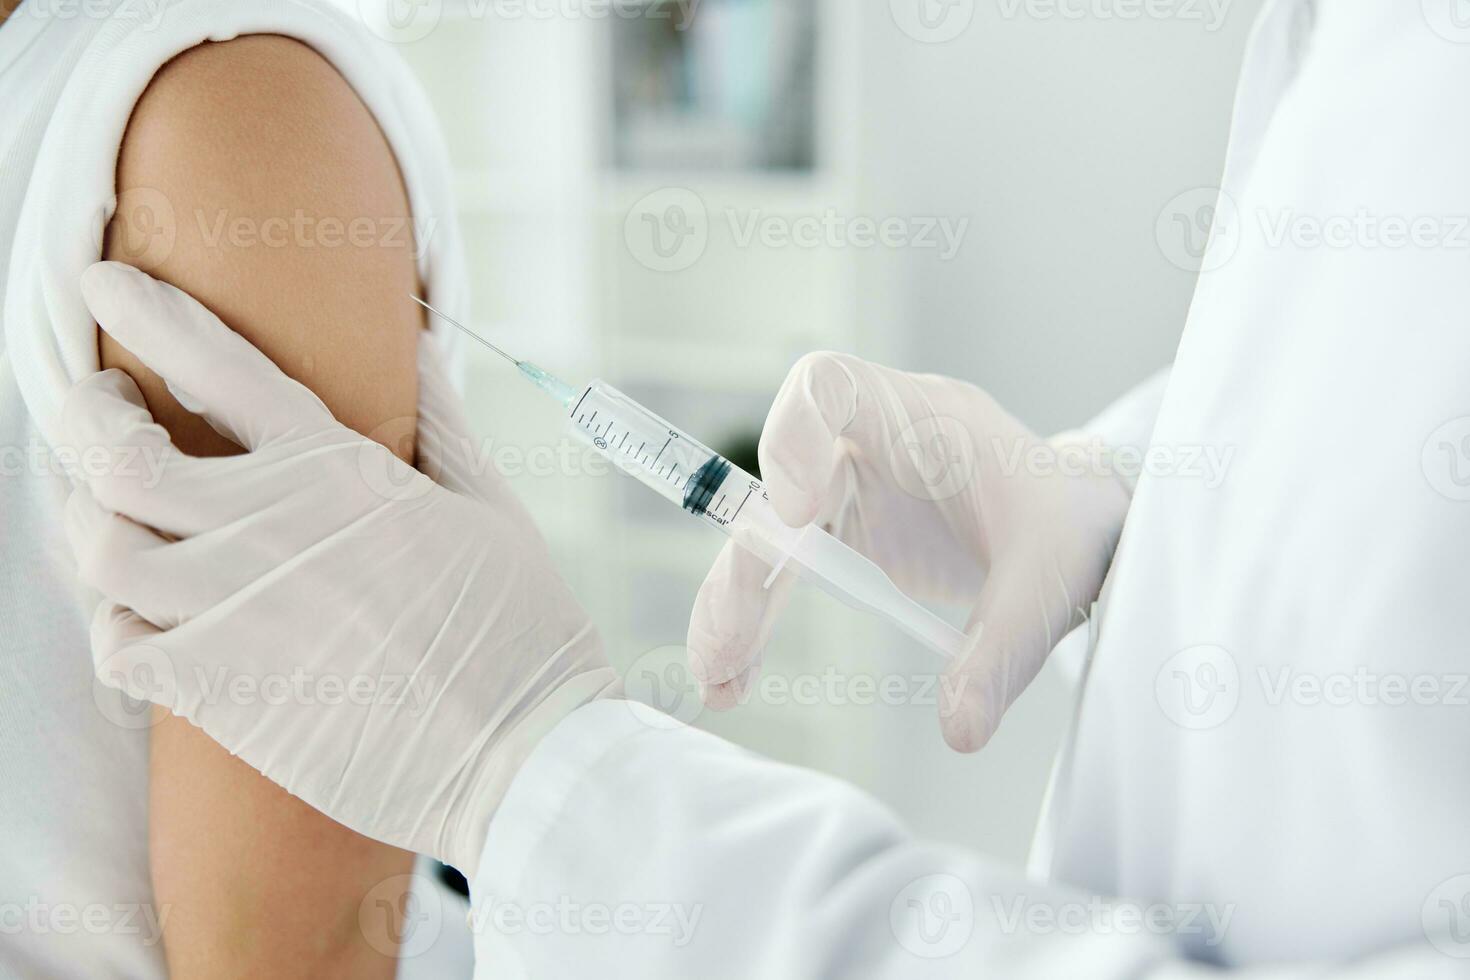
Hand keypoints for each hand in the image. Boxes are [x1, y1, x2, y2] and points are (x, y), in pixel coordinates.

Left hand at [64, 262, 618, 874]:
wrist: (521, 751)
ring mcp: (233, 611)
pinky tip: (140, 612)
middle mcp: (268, 527)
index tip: (107, 280)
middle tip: (97, 405)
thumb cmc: (520, 626)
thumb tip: (420, 342)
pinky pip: (114, 642)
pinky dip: (112, 620)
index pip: (217, 364)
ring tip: (112, 511)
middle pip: (118, 452)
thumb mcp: (492, 505)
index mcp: (338, 471)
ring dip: (92, 519)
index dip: (150, 309)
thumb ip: (441, 419)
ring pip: (99, 545)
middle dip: (87, 414)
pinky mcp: (219, 690)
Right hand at [687, 352, 1128, 751]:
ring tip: (716, 680)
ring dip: (734, 603)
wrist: (1082, 525)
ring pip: (767, 535)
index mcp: (921, 417)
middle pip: (776, 481)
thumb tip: (960, 730)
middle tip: (725, 641)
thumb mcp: (1051, 582)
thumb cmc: (1071, 522)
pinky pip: (784, 573)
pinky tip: (734, 681)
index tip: (795, 511)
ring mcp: (849, 488)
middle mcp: (869, 444)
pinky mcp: (845, 534)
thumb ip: (1004, 648)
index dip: (795, 433)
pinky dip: (757, 622)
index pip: (830, 384)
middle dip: (746, 562)